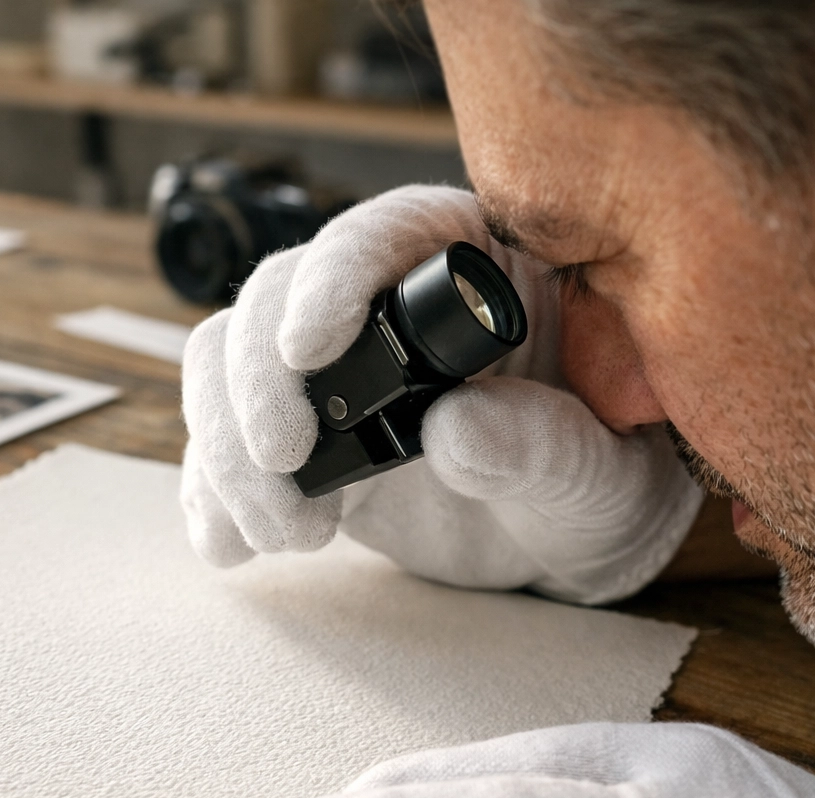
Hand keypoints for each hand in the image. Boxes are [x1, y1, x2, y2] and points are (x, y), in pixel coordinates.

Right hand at [179, 184, 702, 603]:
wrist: (569, 546)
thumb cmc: (604, 488)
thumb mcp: (604, 475)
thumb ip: (547, 446)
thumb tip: (455, 431)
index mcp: (472, 265)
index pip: (382, 234)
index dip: (331, 277)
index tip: (308, 349)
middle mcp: (383, 304)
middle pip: (272, 299)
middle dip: (257, 385)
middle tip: (285, 467)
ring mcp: (330, 373)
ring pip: (226, 366)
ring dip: (226, 449)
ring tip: (282, 532)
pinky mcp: (298, 439)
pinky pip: (222, 445)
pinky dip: (210, 494)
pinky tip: (234, 543)